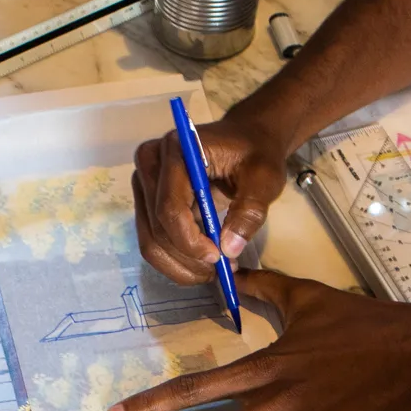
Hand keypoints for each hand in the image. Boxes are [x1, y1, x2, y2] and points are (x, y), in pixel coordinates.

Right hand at [133, 118, 294, 283]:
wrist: (246, 139)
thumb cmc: (256, 152)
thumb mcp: (264, 178)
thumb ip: (249, 210)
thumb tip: (229, 249)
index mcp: (176, 150)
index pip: (169, 207)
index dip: (190, 240)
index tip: (219, 258)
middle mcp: (150, 164)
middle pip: (156, 227)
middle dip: (187, 258)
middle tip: (221, 271)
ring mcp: (145, 183)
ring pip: (150, 240)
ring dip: (180, 265)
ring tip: (213, 271)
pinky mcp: (148, 201)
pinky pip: (153, 239)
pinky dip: (176, 259)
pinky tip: (203, 263)